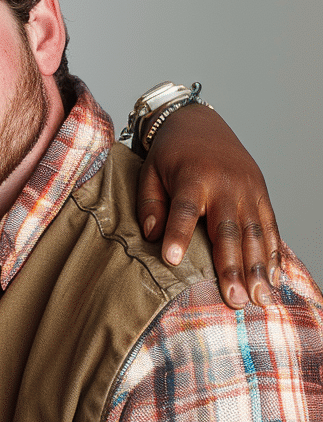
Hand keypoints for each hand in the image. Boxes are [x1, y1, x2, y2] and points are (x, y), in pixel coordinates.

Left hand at [137, 103, 280, 308]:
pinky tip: (273, 278)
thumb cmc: (170, 153)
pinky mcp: (261, 193)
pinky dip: (272, 254)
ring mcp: (248, 189)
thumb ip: (149, 203)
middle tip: (233, 299)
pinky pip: (269, 226)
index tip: (171, 260)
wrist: (199, 122)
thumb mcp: (149, 171)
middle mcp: (225, 183)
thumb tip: (152, 235)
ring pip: (254, 233)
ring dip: (258, 268)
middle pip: (228, 229)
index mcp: (192, 176)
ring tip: (258, 298)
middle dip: (231, 266)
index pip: (183, 209)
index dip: (177, 234)